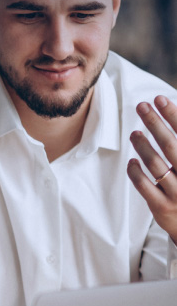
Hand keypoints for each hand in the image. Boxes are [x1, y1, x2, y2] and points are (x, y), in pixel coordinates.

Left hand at [128, 96, 176, 241]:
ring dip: (143, 145)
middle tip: (141, 106)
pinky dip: (136, 172)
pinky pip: (144, 186)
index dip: (173, 115)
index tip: (160, 98)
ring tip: (134, 133)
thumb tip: (170, 117)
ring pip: (156, 164)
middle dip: (155, 123)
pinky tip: (132, 161)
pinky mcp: (162, 207)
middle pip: (170, 145)